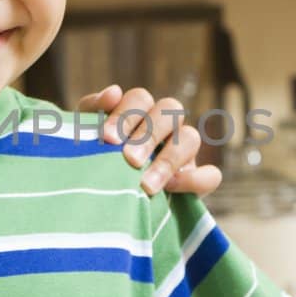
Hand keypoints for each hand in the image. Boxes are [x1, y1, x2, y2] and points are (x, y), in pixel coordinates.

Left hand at [76, 85, 221, 196]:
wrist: (100, 204)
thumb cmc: (92, 164)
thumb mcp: (84, 140)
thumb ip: (92, 113)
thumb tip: (113, 92)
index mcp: (139, 113)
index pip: (140, 99)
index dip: (125, 115)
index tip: (107, 139)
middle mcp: (165, 127)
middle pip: (170, 110)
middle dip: (148, 135)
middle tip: (128, 160)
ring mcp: (184, 153)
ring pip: (191, 138)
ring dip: (168, 160)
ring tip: (145, 185)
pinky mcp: (196, 181)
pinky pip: (211, 175)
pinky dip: (195, 180)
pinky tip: (171, 190)